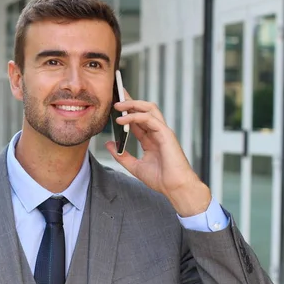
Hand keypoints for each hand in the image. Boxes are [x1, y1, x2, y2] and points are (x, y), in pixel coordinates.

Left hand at [104, 90, 210, 216]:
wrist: (175, 188)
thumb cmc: (160, 179)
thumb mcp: (134, 166)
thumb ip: (121, 155)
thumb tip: (109, 144)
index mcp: (151, 138)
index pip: (137, 118)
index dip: (126, 109)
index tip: (113, 102)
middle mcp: (157, 132)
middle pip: (144, 109)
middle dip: (130, 101)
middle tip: (115, 96)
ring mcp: (163, 131)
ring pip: (149, 109)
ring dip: (132, 104)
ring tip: (117, 105)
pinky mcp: (166, 134)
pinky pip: (150, 119)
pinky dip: (135, 116)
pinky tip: (122, 119)